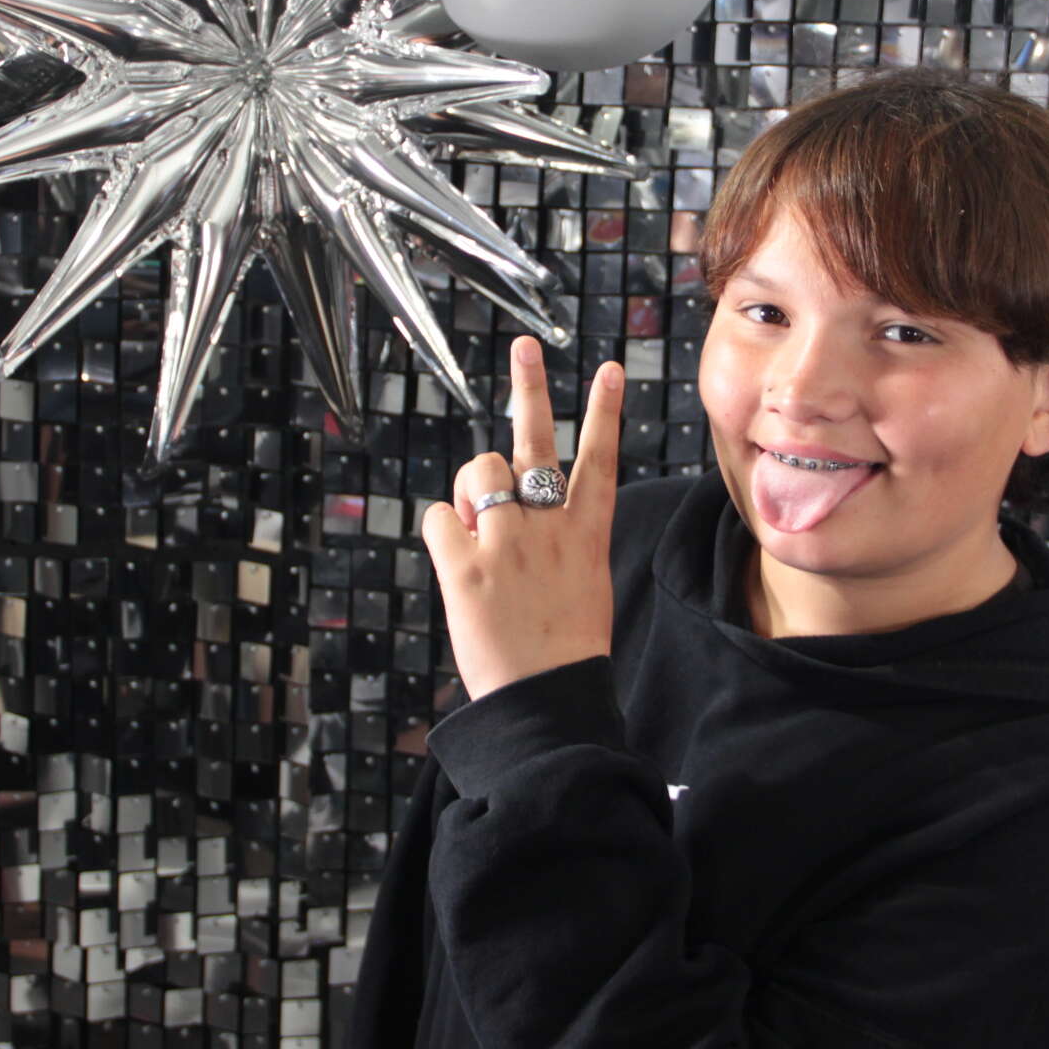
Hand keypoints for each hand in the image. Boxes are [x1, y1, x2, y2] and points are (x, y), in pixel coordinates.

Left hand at [422, 334, 624, 700]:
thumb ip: (551, 543)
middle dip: (530, 388)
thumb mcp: (581, 588)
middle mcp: (549, 527)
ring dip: (472, 493)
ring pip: (478, 473)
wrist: (547, 702)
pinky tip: (459, 564)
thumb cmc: (563, 651)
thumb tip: (503, 514)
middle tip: (524, 346)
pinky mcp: (467, 566)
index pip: (601, 459)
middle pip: (537, 442)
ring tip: (478, 531)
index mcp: (586, 535)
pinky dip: (443, 534)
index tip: (610, 369)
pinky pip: (438, 519)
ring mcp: (508, 542)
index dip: (605, 411)